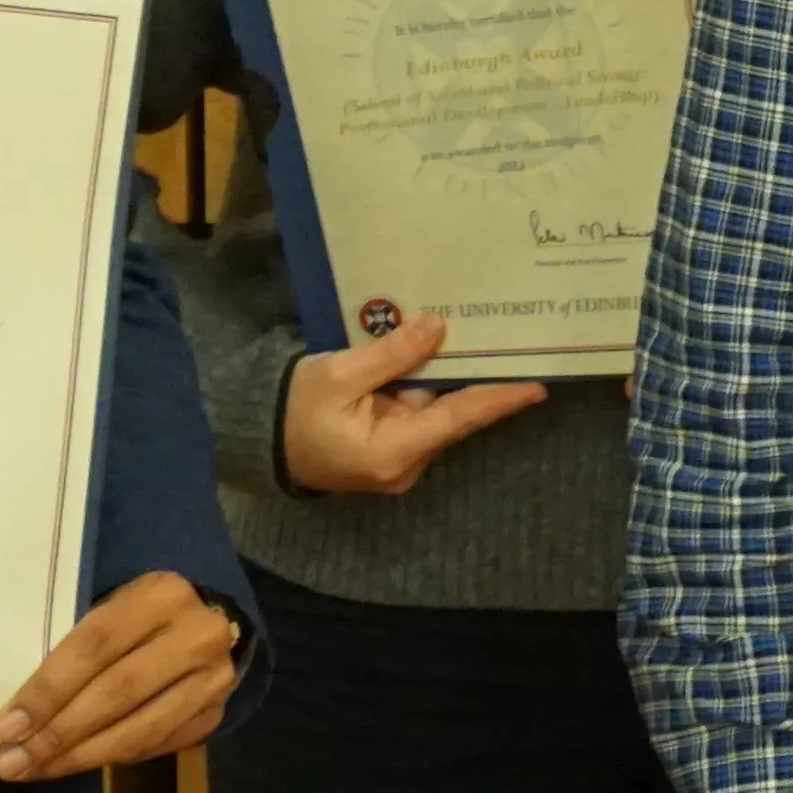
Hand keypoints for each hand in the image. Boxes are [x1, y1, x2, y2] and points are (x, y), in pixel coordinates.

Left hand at [0, 569, 241, 781]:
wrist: (205, 624)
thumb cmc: (135, 615)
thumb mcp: (107, 609)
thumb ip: (71, 649)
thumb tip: (15, 712)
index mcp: (160, 596)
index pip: (95, 647)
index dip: (48, 691)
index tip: (7, 727)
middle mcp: (197, 636)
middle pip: (117, 693)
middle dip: (58, 733)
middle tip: (12, 762)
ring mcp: (213, 679)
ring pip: (139, 730)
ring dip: (80, 756)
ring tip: (34, 770)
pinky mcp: (216, 714)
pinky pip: (155, 746)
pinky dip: (110, 759)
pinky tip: (74, 763)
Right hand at [276, 306, 548, 498]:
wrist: (252, 441)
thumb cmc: (290, 410)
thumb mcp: (338, 374)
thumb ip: (391, 355)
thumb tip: (438, 328)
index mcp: (394, 452)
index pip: (460, 419)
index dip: (500, 399)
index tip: (540, 385)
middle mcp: (405, 465)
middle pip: (452, 415)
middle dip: (480, 379)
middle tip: (515, 342)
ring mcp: (397, 461)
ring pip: (435, 412)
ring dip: (449, 378)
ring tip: (485, 337)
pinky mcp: (388, 450)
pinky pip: (417, 414)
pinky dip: (425, 387)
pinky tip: (438, 352)